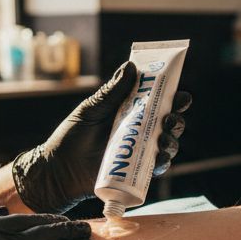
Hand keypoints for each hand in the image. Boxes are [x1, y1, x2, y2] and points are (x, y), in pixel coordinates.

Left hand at [12, 61, 192, 212]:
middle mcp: (140, 130)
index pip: (159, 102)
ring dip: (172, 140)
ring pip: (167, 144)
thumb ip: (111, 92)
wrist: (59, 169)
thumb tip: (131, 67)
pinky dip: (163, 163)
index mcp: (132, 111)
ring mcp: (139, 151)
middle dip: (176, 119)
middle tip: (170, 117)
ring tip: (163, 137)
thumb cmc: (72, 136)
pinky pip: (157, 168)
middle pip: (169, 123)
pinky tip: (160, 158)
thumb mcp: (91, 110)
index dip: (174, 97)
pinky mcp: (136, 172)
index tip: (181, 95)